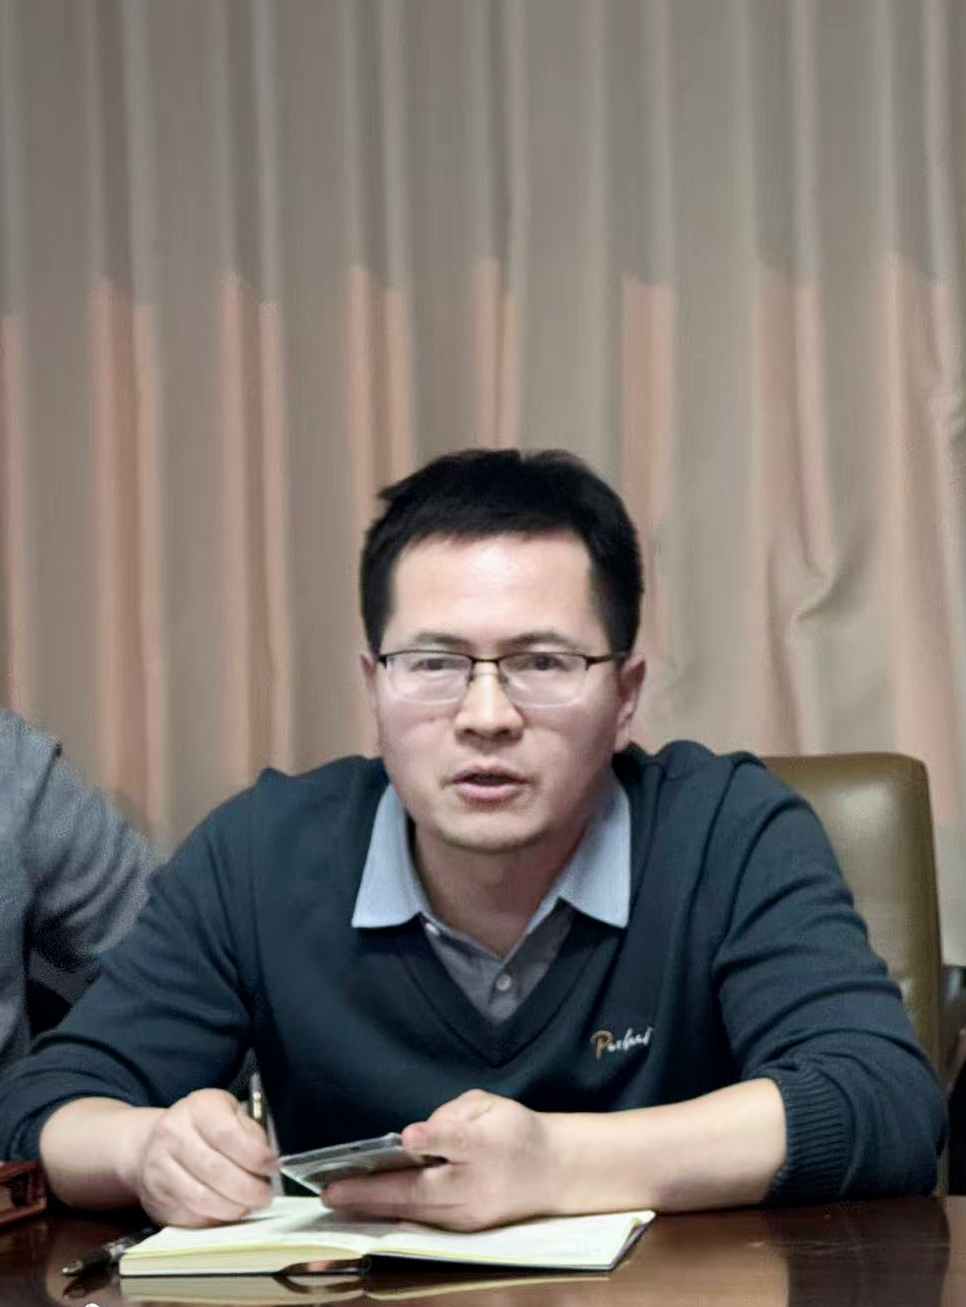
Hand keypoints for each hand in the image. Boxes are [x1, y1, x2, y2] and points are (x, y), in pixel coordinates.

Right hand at [124, 1088, 277, 1226]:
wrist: (151, 1146)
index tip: (273, 1168)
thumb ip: (249, 1132)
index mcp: (198, 1108)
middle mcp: (173, 1135)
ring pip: (203, 1199)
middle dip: (248, 1189)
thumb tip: (267, 1163)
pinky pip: (191, 1217)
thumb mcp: (229, 1113)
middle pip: (216, 1171)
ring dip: (234, 1208)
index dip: (256, 1156)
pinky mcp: (157, 1200)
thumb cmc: (203, 1127)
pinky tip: (228, 1213)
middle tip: (266, 1196)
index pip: (228, 1135)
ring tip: (250, 1205)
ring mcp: (160, 1170)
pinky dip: (216, 1220)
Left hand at [321, 1090, 560, 1230]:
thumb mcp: (489, 1105)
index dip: (434, 1139)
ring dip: (374, 1209)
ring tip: (336, 1202)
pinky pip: (422, 1222)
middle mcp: (477, 1183)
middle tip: (332, 1191)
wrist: (551, 1172)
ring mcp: (471, 1212)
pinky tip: (361, 1211)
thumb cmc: (512, 1130)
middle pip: (423, 1190)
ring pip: (416, 1213)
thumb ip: (455, 1114)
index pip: (458, 1142)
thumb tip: (417, 1136)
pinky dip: (391, 1217)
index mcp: (486, 1144)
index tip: (410, 1137)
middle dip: (374, 1191)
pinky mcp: (465, 1228)